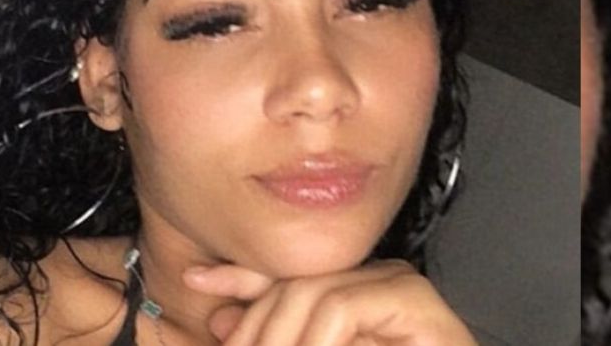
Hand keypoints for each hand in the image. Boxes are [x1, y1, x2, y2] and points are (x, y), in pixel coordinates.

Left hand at [182, 259, 476, 345]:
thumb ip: (273, 339)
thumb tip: (219, 322)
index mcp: (348, 292)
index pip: (285, 272)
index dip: (237, 274)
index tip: (194, 278)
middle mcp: (373, 278)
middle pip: (294, 280)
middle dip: (256, 324)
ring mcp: (397, 284)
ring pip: (312, 294)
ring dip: (281, 340)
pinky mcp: (416, 299)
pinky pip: (342, 308)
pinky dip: (316, 342)